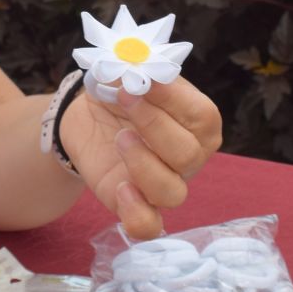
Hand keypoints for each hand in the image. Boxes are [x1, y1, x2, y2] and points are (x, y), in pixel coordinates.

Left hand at [59, 77, 222, 239]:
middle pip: (187, 155)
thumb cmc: (121, 92)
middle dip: (152, 124)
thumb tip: (134, 65)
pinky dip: (137, 212)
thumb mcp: (128, 72)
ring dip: (142, 163)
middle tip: (124, 99)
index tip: (141, 79)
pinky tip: (121, 187)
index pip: (202, 117)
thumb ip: (136, 68)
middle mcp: (190, 157)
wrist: (90, 118)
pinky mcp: (137, 205)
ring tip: (120, 139)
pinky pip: (149, 226)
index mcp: (199, 123)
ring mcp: (166, 184)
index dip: (172, 98)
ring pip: (172, 192)